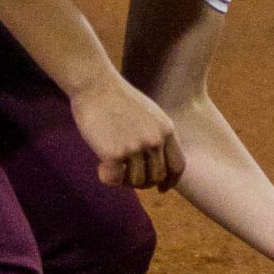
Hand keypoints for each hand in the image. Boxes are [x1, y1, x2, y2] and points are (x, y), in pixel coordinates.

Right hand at [71, 76, 183, 191]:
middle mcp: (154, 140)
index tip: (161, 188)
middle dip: (143, 182)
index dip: (170, 181)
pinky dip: (107, 177)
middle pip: (156, 177)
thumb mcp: (148, 113)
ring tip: (112, 167)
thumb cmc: (116, 97)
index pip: (178, 166)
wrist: (94, 84)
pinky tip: (100, 166)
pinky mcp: (114, 154)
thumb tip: (154, 163)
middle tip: (127, 176)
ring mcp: (135, 148)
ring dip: (124, 180)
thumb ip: (156, 135)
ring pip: (136, 181)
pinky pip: (114, 179)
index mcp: (166, 130)